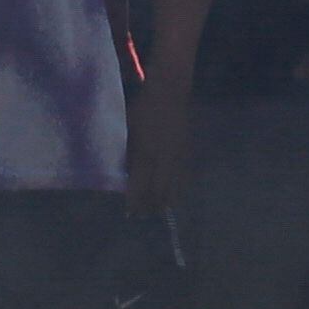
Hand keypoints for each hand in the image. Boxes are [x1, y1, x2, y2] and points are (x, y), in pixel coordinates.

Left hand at [124, 91, 192, 215]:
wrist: (169, 93)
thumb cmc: (141, 109)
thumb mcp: (125, 130)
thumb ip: (124, 153)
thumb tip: (120, 174)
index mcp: (145, 153)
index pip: (140, 185)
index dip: (135, 202)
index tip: (129, 214)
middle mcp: (164, 158)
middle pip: (160, 190)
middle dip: (151, 205)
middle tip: (143, 215)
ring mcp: (178, 155)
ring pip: (175, 185)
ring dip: (166, 199)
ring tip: (159, 210)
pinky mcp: (187, 151)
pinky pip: (183, 176)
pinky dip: (178, 188)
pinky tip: (174, 193)